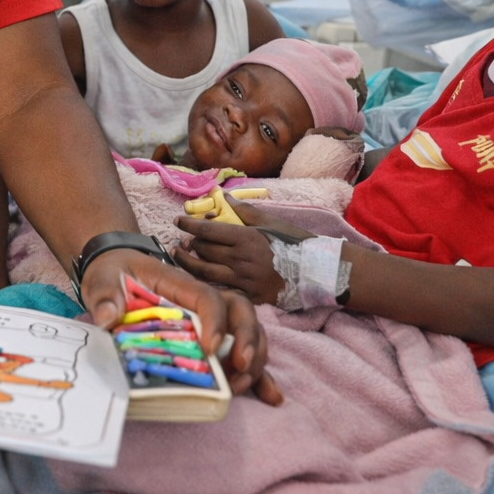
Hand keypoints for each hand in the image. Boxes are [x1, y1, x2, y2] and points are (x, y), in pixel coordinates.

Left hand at [79, 247, 281, 404]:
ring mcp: (212, 320)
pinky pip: (241, 356)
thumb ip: (105, 295)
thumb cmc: (113, 273)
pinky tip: (270, 397)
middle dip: (247, 340)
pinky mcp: (212, 341)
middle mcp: (203, 301)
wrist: (116, 269)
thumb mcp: (103, 278)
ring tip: (240, 387)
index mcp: (180, 285)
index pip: (209, 298)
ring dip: (253, 360)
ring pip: (248, 334)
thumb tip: (108, 318)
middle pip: (241, 312)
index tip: (210, 348)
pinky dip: (258, 376)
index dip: (215, 321)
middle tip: (237, 368)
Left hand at [174, 201, 308, 304]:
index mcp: (245, 237)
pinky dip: (206, 283)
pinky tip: (198, 278)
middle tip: (182, 241)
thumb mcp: (271, 221)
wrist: (316, 272)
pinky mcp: (249, 297)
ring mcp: (243, 280)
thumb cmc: (294, 243)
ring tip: (180, 257)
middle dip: (189, 244)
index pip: (208, 230)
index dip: (189, 224)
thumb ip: (244, 210)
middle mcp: (240, 259)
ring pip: (206, 272)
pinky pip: (221, 290)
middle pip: (204, 251)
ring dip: (189, 264)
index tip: (177, 221)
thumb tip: (222, 197)